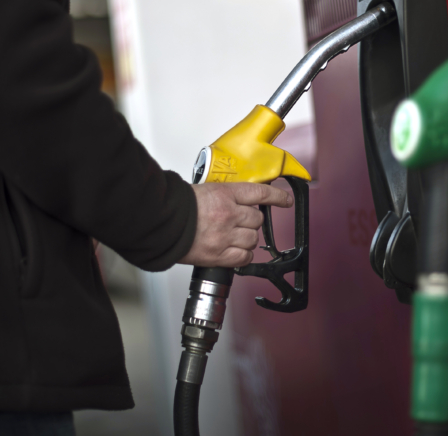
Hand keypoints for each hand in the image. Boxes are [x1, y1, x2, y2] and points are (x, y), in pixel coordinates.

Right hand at [179, 182, 293, 267]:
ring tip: (233, 236)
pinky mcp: (219, 255)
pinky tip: (235, 251)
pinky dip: (243, 255)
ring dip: (247, 238)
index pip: (261, 193)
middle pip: (258, 219)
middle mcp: (229, 214)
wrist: (161, 223)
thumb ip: (225, 195)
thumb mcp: (204, 190)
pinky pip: (244, 257)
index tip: (286, 200)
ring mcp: (225, 236)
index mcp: (225, 194)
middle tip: (241, 222)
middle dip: (252, 221)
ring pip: (253, 239)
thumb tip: (238, 200)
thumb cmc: (178, 207)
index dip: (278, 197)